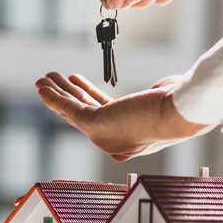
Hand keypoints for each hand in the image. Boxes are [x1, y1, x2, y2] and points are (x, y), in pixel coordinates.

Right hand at [35, 72, 208, 160]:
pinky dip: (53, 97)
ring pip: (73, 110)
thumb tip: (159, 87)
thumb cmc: (177, 105)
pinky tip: (43, 88)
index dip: (83, 96)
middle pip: (83, 113)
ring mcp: (104, 137)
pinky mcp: (96, 126)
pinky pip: (69, 109)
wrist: (179, 111)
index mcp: (127, 139)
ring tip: (43, 79)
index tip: (75, 81)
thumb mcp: (162, 100)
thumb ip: (154, 98)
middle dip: (65, 95)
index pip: (99, 115)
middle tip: (52, 80)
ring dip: (55, 93)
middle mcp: (113, 143)